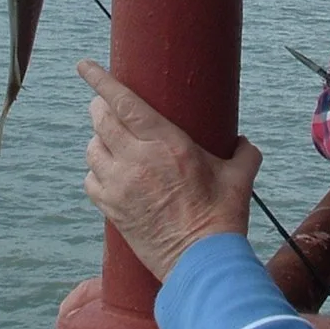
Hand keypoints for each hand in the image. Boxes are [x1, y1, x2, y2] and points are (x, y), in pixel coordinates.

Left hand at [78, 60, 261, 281]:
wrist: (201, 263)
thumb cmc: (222, 218)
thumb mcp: (240, 177)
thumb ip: (244, 152)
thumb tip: (244, 142)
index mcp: (168, 144)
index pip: (124, 103)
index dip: (101, 80)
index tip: (84, 65)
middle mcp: (138, 159)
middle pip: (101, 120)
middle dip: (99, 107)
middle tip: (105, 105)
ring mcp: (120, 185)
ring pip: (92, 149)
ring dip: (98, 140)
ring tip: (111, 142)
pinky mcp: (111, 209)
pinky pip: (90, 180)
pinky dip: (96, 173)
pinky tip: (108, 175)